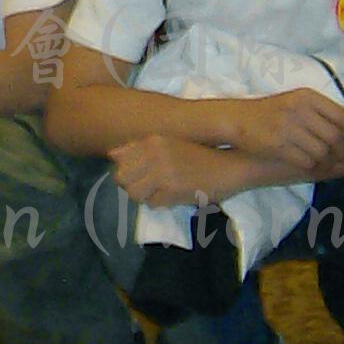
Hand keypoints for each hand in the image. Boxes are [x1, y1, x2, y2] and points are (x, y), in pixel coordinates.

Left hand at [111, 135, 240, 208]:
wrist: (230, 165)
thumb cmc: (200, 154)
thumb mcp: (169, 143)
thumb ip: (141, 147)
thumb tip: (112, 154)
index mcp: (152, 140)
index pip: (118, 158)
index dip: (125, 169)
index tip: (137, 172)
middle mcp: (153, 154)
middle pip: (121, 178)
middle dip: (131, 184)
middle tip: (147, 186)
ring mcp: (162, 172)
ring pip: (134, 193)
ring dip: (144, 196)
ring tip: (160, 192)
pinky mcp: (172, 190)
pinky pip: (152, 204)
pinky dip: (160, 203)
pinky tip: (173, 196)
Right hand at [230, 89, 343, 175]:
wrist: (238, 119)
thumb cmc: (273, 111)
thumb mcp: (300, 102)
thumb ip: (330, 109)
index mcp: (307, 97)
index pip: (341, 116)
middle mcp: (298, 110)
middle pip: (334, 137)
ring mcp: (287, 128)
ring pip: (322, 152)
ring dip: (329, 162)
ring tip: (330, 164)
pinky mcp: (277, 146)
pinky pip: (306, 161)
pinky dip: (314, 167)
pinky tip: (314, 167)